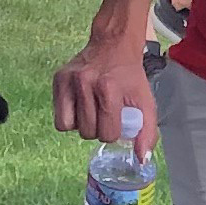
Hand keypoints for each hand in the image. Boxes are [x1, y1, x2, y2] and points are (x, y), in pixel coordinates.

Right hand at [54, 26, 158, 150]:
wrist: (114, 44)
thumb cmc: (130, 76)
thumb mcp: (146, 101)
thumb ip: (147, 132)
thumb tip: (142, 160)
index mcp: (109, 88)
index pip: (106, 133)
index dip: (113, 133)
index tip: (116, 122)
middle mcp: (85, 83)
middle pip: (87, 132)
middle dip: (97, 130)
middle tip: (104, 116)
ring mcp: (69, 80)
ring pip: (69, 127)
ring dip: (82, 125)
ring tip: (92, 112)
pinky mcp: (58, 79)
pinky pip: (58, 117)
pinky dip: (69, 118)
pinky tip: (80, 108)